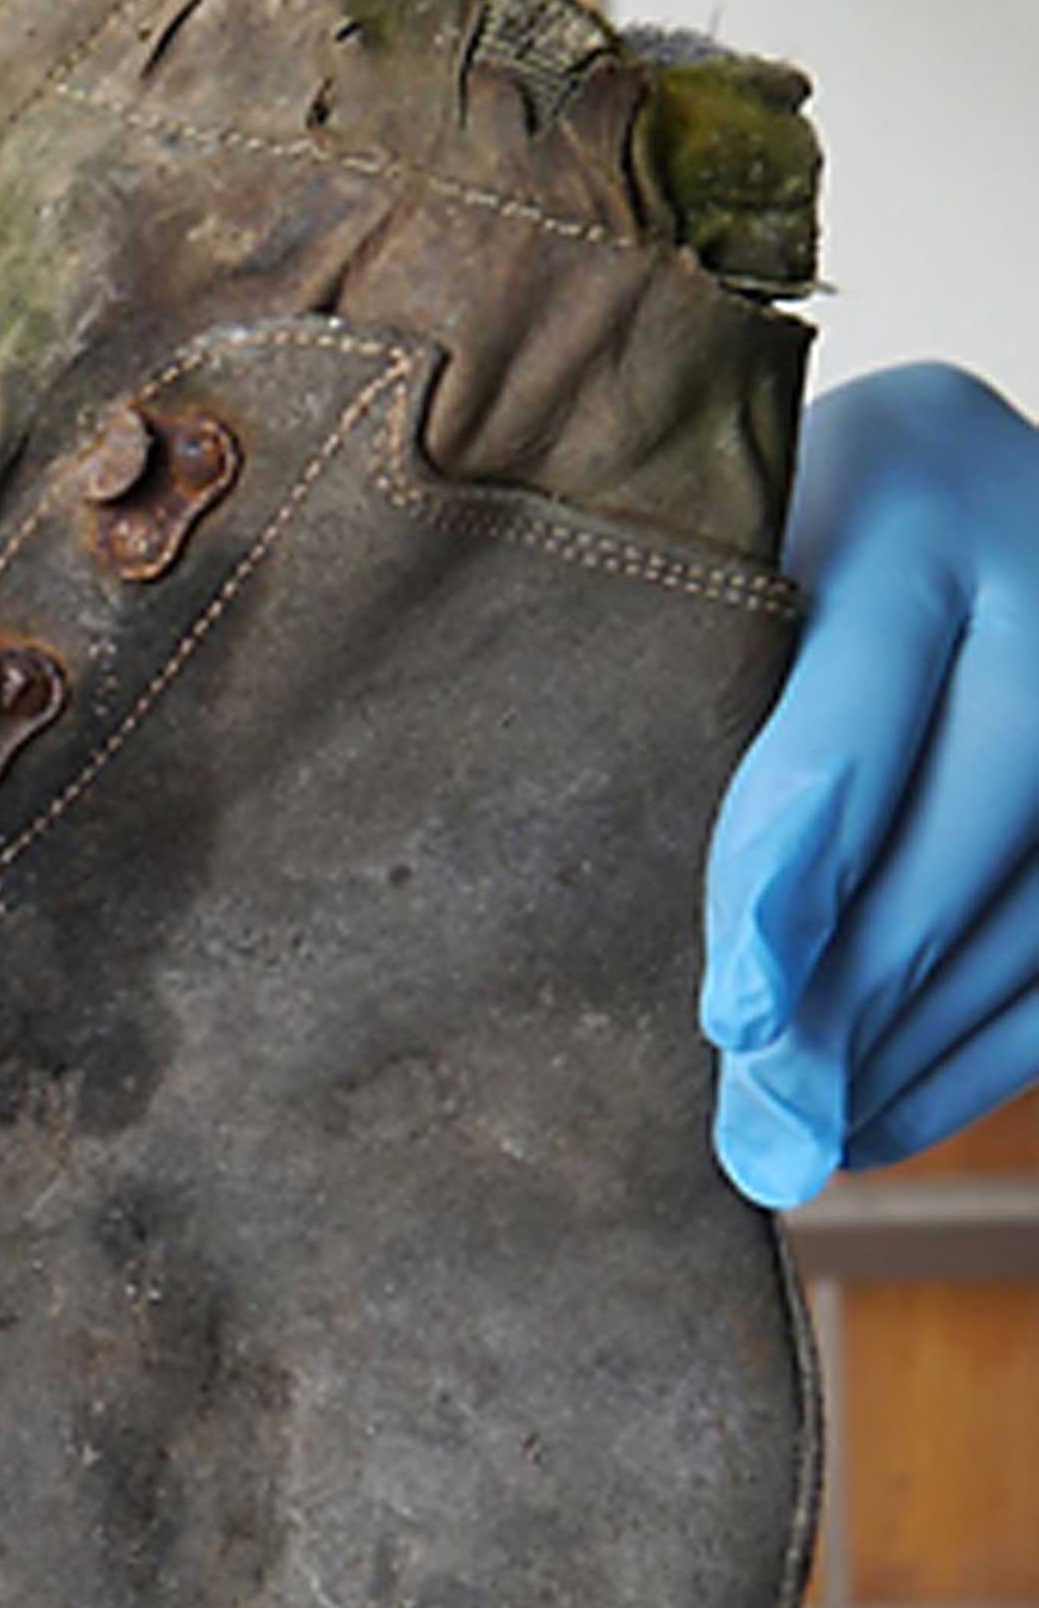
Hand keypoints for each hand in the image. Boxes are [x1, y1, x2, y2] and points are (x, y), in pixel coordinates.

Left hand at [702, 362, 1038, 1205]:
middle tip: (760, 1131)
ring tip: (808, 1142)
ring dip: (917, 1050)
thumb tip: (611, 948)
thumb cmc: (765, 528)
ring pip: (1030, 912)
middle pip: (950, 843)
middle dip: (849, 1008)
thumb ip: (677, 693)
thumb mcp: (713, 558)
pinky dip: (986, 1047)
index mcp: (903, 505)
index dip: (781, 891)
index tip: (736, 1021)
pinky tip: (886, 1115)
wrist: (948, 466)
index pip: (837, 734)